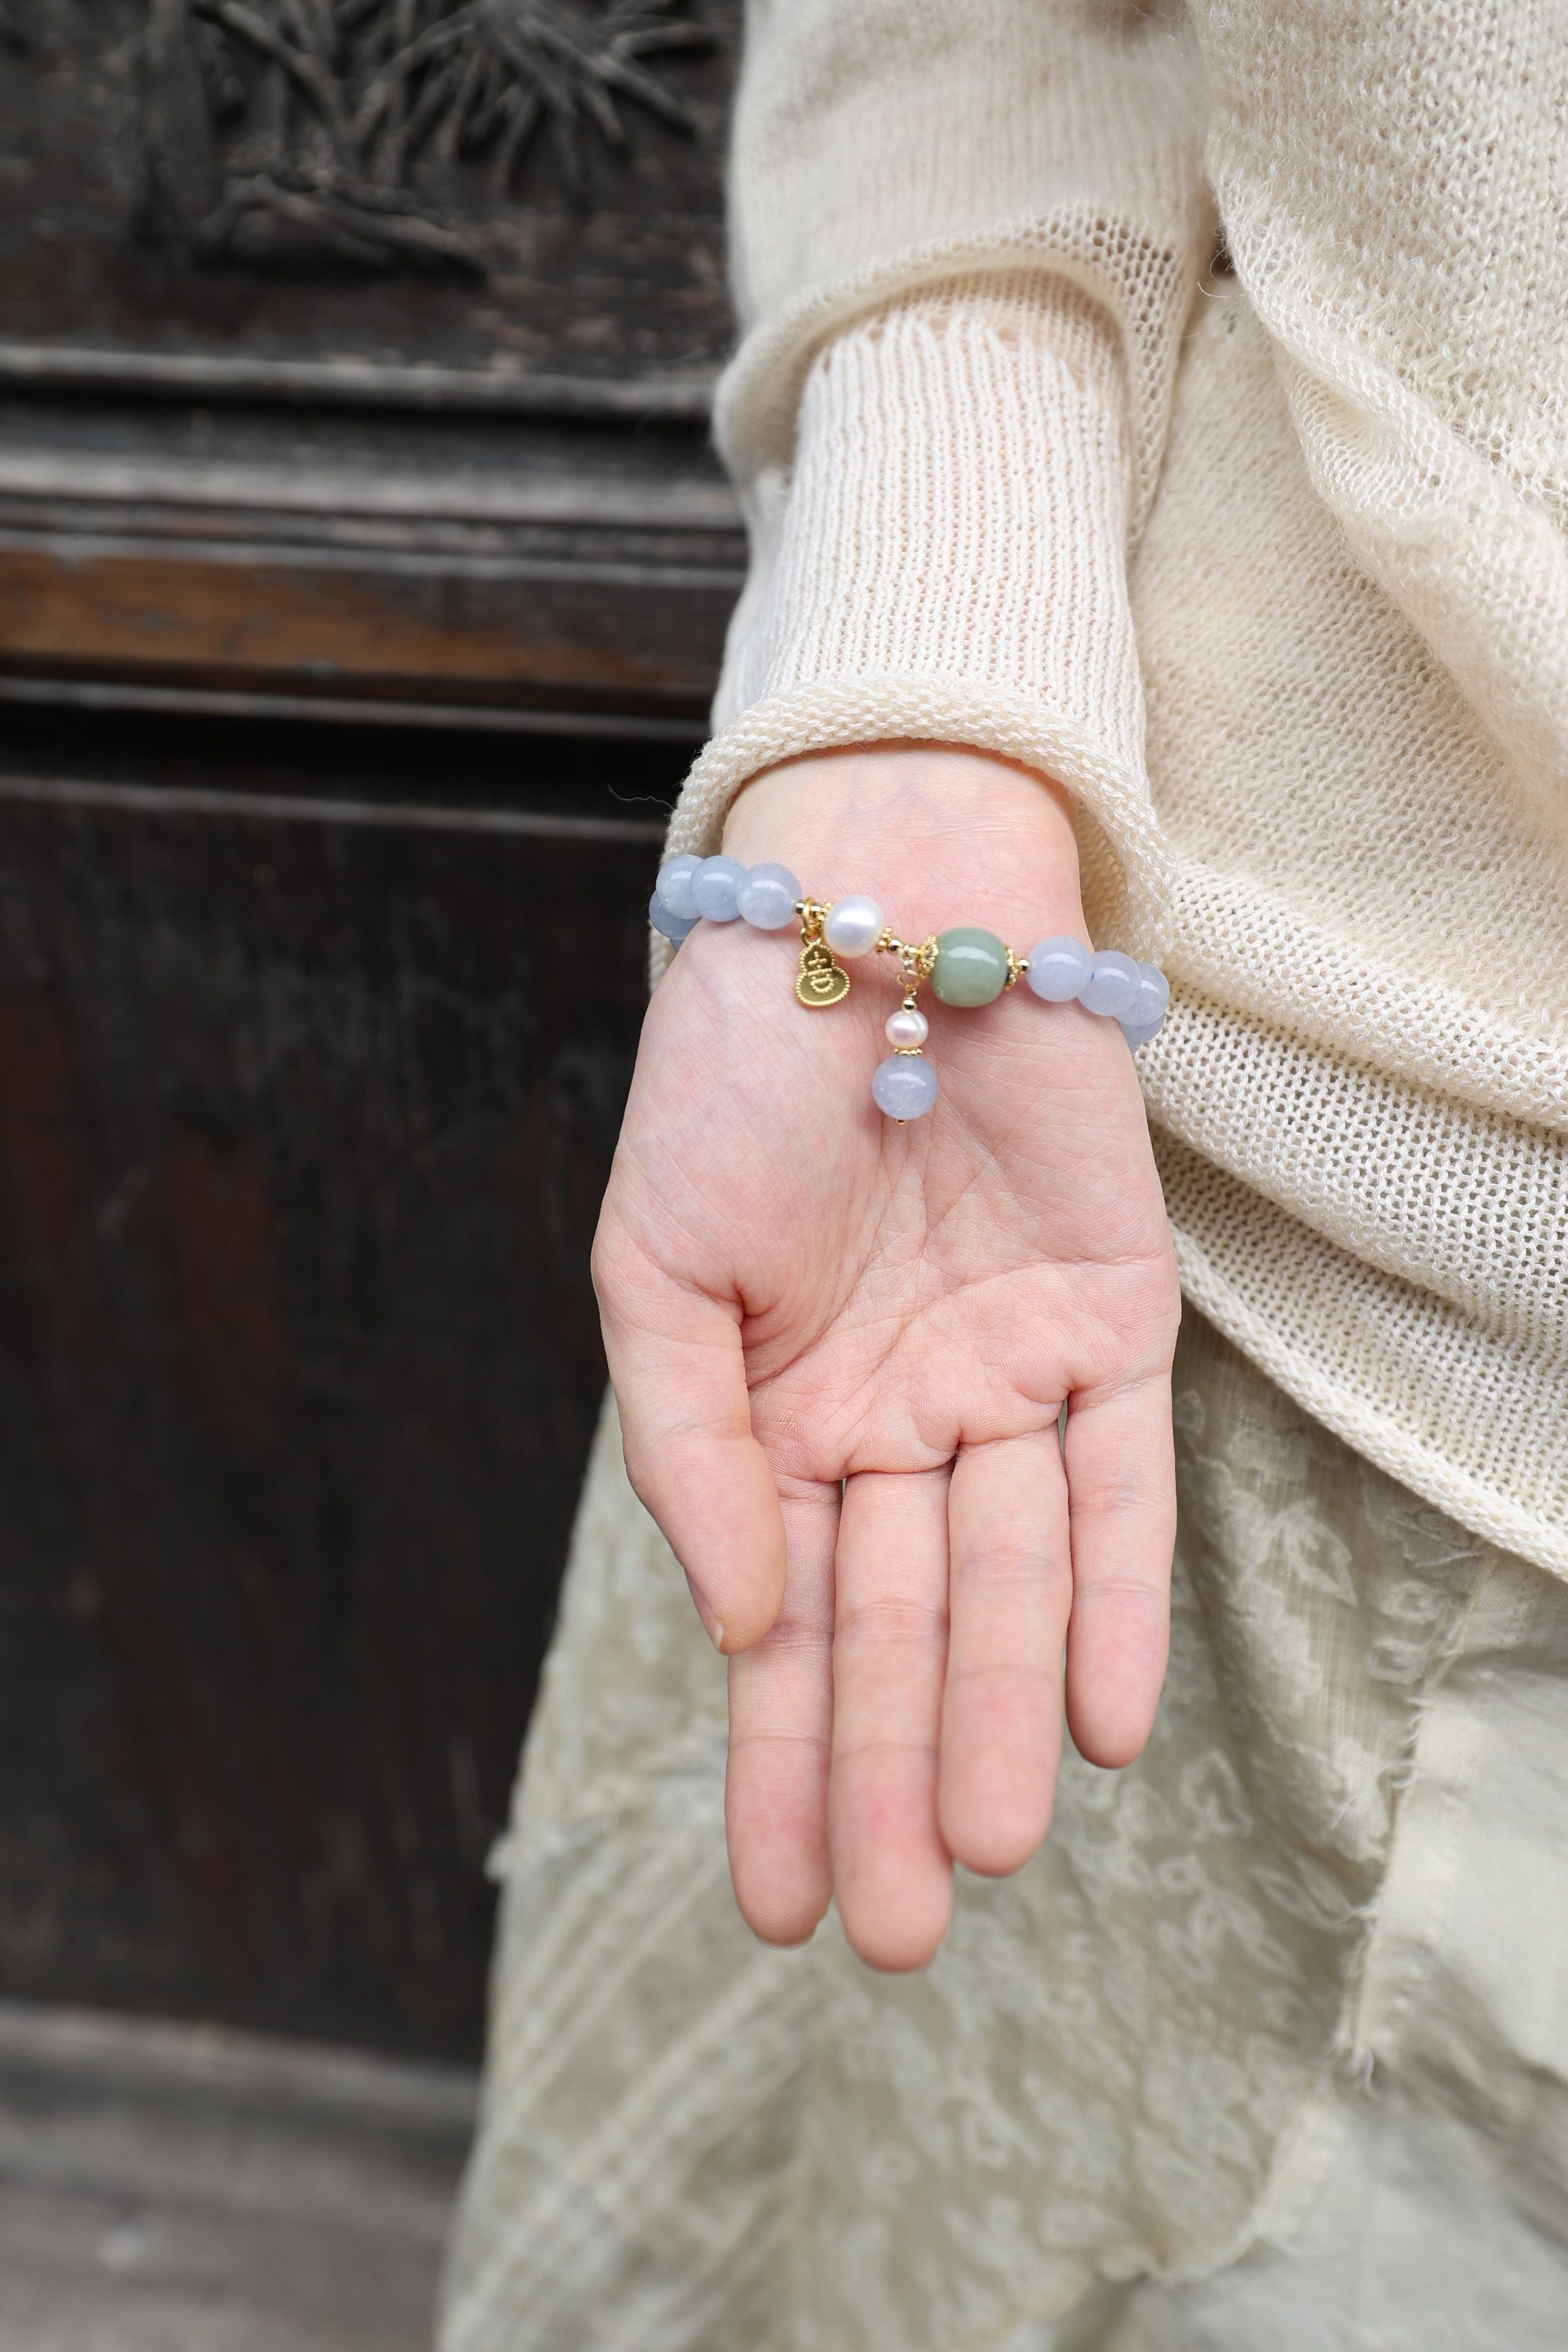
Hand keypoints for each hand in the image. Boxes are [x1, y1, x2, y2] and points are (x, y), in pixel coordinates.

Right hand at [592, 746, 1179, 1969]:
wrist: (865, 913)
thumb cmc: (731, 1084)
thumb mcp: (652, 1274)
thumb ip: (692, 1455)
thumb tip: (746, 1623)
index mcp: (777, 1420)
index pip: (783, 1629)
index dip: (778, 1767)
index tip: (776, 1907)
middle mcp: (897, 1418)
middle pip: (901, 1629)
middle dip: (892, 1780)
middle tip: (898, 1937)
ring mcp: (1007, 1374)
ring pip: (1009, 1579)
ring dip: (995, 1715)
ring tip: (985, 1856)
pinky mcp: (1115, 1319)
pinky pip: (1124, 1482)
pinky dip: (1117, 1596)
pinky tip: (1101, 1723)